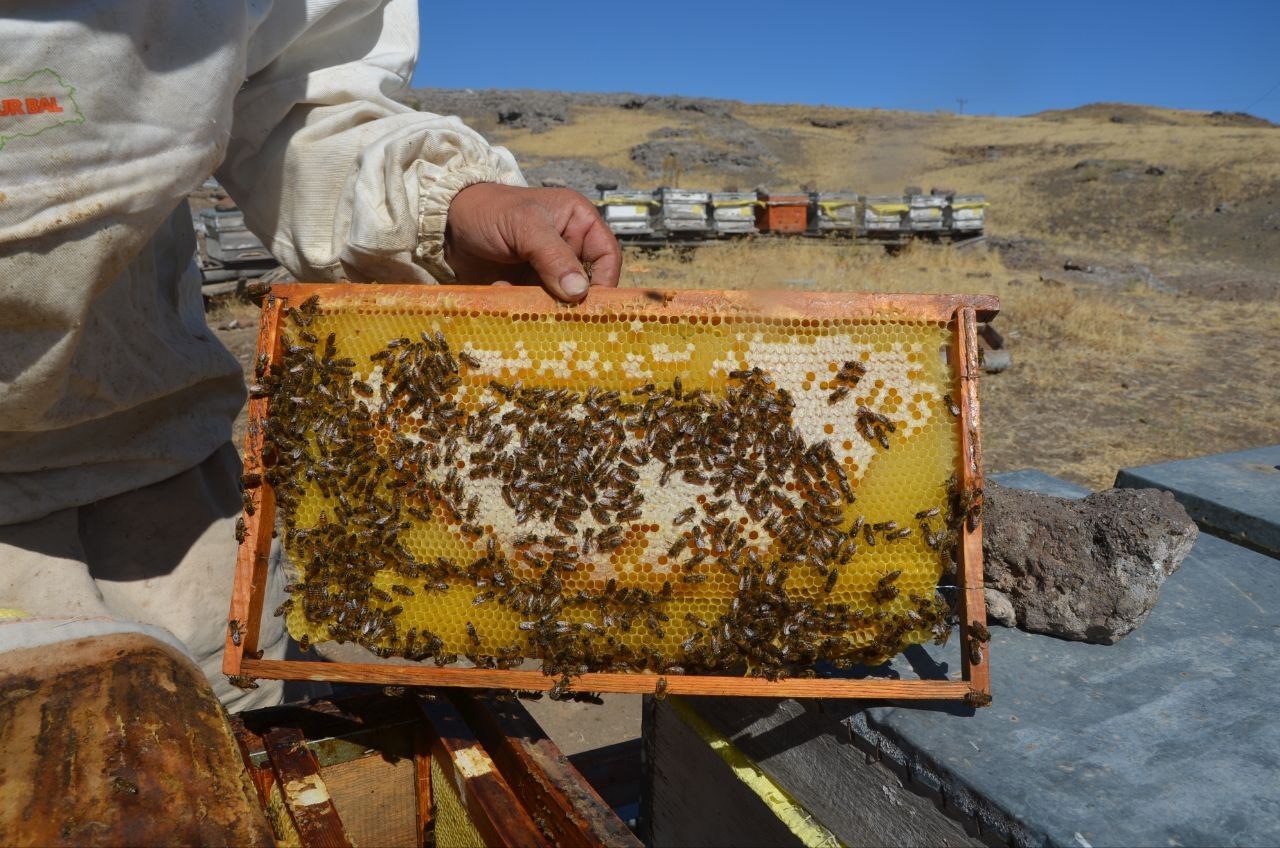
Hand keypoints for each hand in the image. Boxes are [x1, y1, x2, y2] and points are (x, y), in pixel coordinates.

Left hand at [444, 183, 621, 302]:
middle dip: (572, 301)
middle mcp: (568, 247)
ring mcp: (548, 270)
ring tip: (523, 300)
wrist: (445, 222)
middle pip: (586, 284)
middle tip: (558, 314)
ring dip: (543, 305)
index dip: (605, 282)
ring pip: (561, 300)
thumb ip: (554, 256)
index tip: (591, 304)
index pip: (607, 257)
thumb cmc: (489, 210)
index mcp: (579, 223)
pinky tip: (502, 291)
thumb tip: (579, 291)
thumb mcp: (526, 226)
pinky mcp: (527, 286)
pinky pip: (536, 306)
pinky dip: (523, 306)